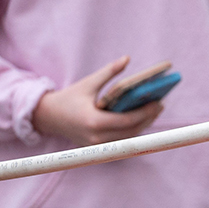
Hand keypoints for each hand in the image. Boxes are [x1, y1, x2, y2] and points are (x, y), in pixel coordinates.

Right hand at [32, 56, 166, 146]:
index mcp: (95, 122)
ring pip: (127, 139)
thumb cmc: (69, 98)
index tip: (159, 103)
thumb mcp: (89, 83)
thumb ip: (109, 72)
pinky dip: (131, 131)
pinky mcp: (97, 148)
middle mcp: (97, 138)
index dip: (146, 113)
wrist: (48, 117)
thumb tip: (127, 59)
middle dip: (148, 119)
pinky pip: (120, 141)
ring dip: (142, 126)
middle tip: (160, 105)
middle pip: (131, 132)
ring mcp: (97, 146)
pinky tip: (140, 119)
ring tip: (153, 111)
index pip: (128, 121)